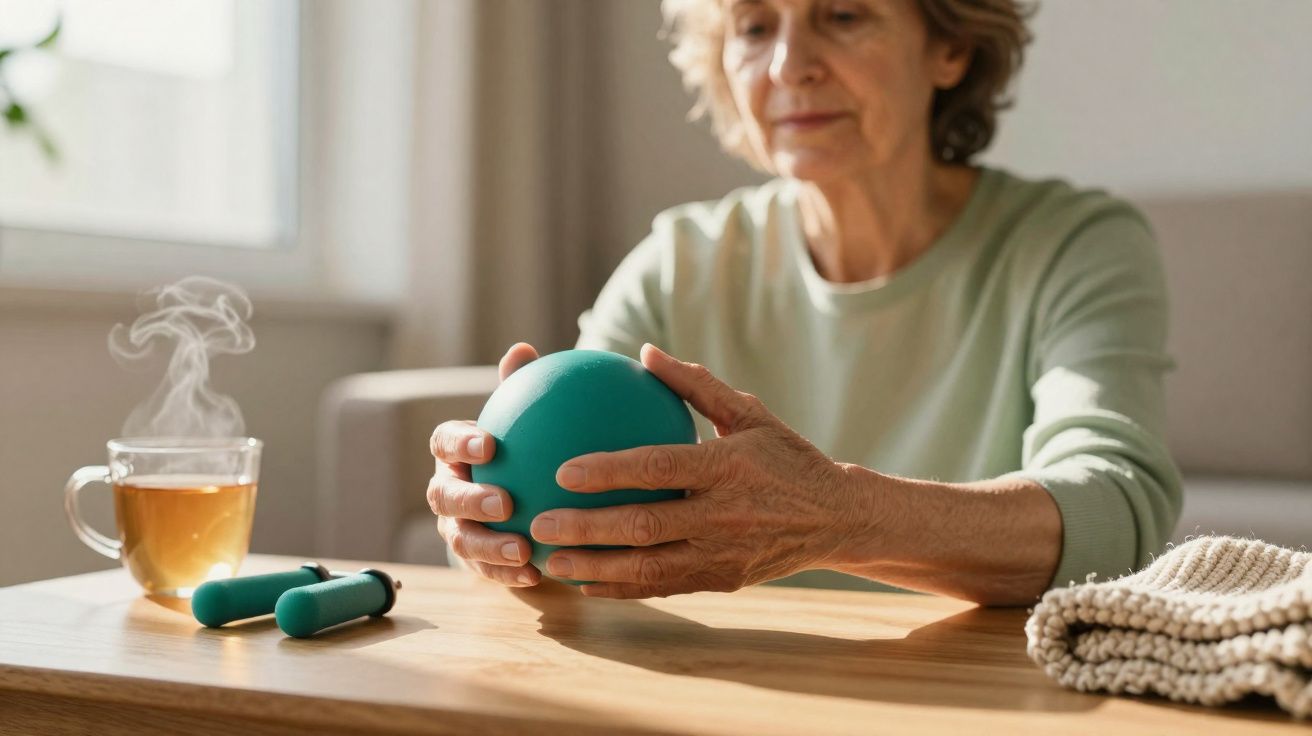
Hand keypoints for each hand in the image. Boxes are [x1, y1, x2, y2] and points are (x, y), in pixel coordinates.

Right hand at [428, 342, 542, 586]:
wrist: (522, 497)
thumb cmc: (524, 448)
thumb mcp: (526, 420)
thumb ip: (521, 389)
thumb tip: (524, 348)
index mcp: (454, 453)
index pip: (445, 442)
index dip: (461, 443)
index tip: (489, 443)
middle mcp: (447, 490)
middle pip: (445, 496)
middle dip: (470, 500)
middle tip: (504, 502)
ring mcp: (455, 528)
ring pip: (460, 539)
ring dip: (489, 545)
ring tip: (522, 548)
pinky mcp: (473, 561)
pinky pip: (485, 570)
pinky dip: (508, 573)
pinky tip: (538, 573)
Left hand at [529, 343, 857, 598]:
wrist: (837, 518)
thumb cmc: (784, 456)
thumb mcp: (750, 413)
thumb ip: (695, 385)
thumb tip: (643, 351)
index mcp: (729, 467)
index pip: (659, 468)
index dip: (610, 471)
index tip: (564, 471)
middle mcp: (725, 514)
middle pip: (645, 525)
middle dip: (587, 529)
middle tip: (539, 525)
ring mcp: (723, 553)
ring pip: (648, 566)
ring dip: (594, 568)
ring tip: (550, 564)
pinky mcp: (722, 581)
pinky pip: (663, 587)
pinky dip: (622, 588)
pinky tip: (586, 585)